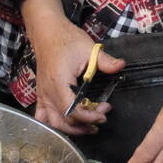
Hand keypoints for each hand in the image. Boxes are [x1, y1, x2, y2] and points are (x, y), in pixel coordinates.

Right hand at [20, 0, 124, 136]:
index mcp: (59, 82)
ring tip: (88, 126)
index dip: (90, 117)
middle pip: (63, 122)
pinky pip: (42, 117)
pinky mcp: (41, 95)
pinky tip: (67, 123)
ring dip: (70, 129)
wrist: (47, 33)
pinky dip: (54, 124)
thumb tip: (121, 65)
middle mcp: (48, 92)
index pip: (73, 111)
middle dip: (84, 125)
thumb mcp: (89, 48)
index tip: (105, 111)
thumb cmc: (67, 39)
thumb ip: (105, 61)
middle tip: (101, 117)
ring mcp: (42, 95)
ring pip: (52, 123)